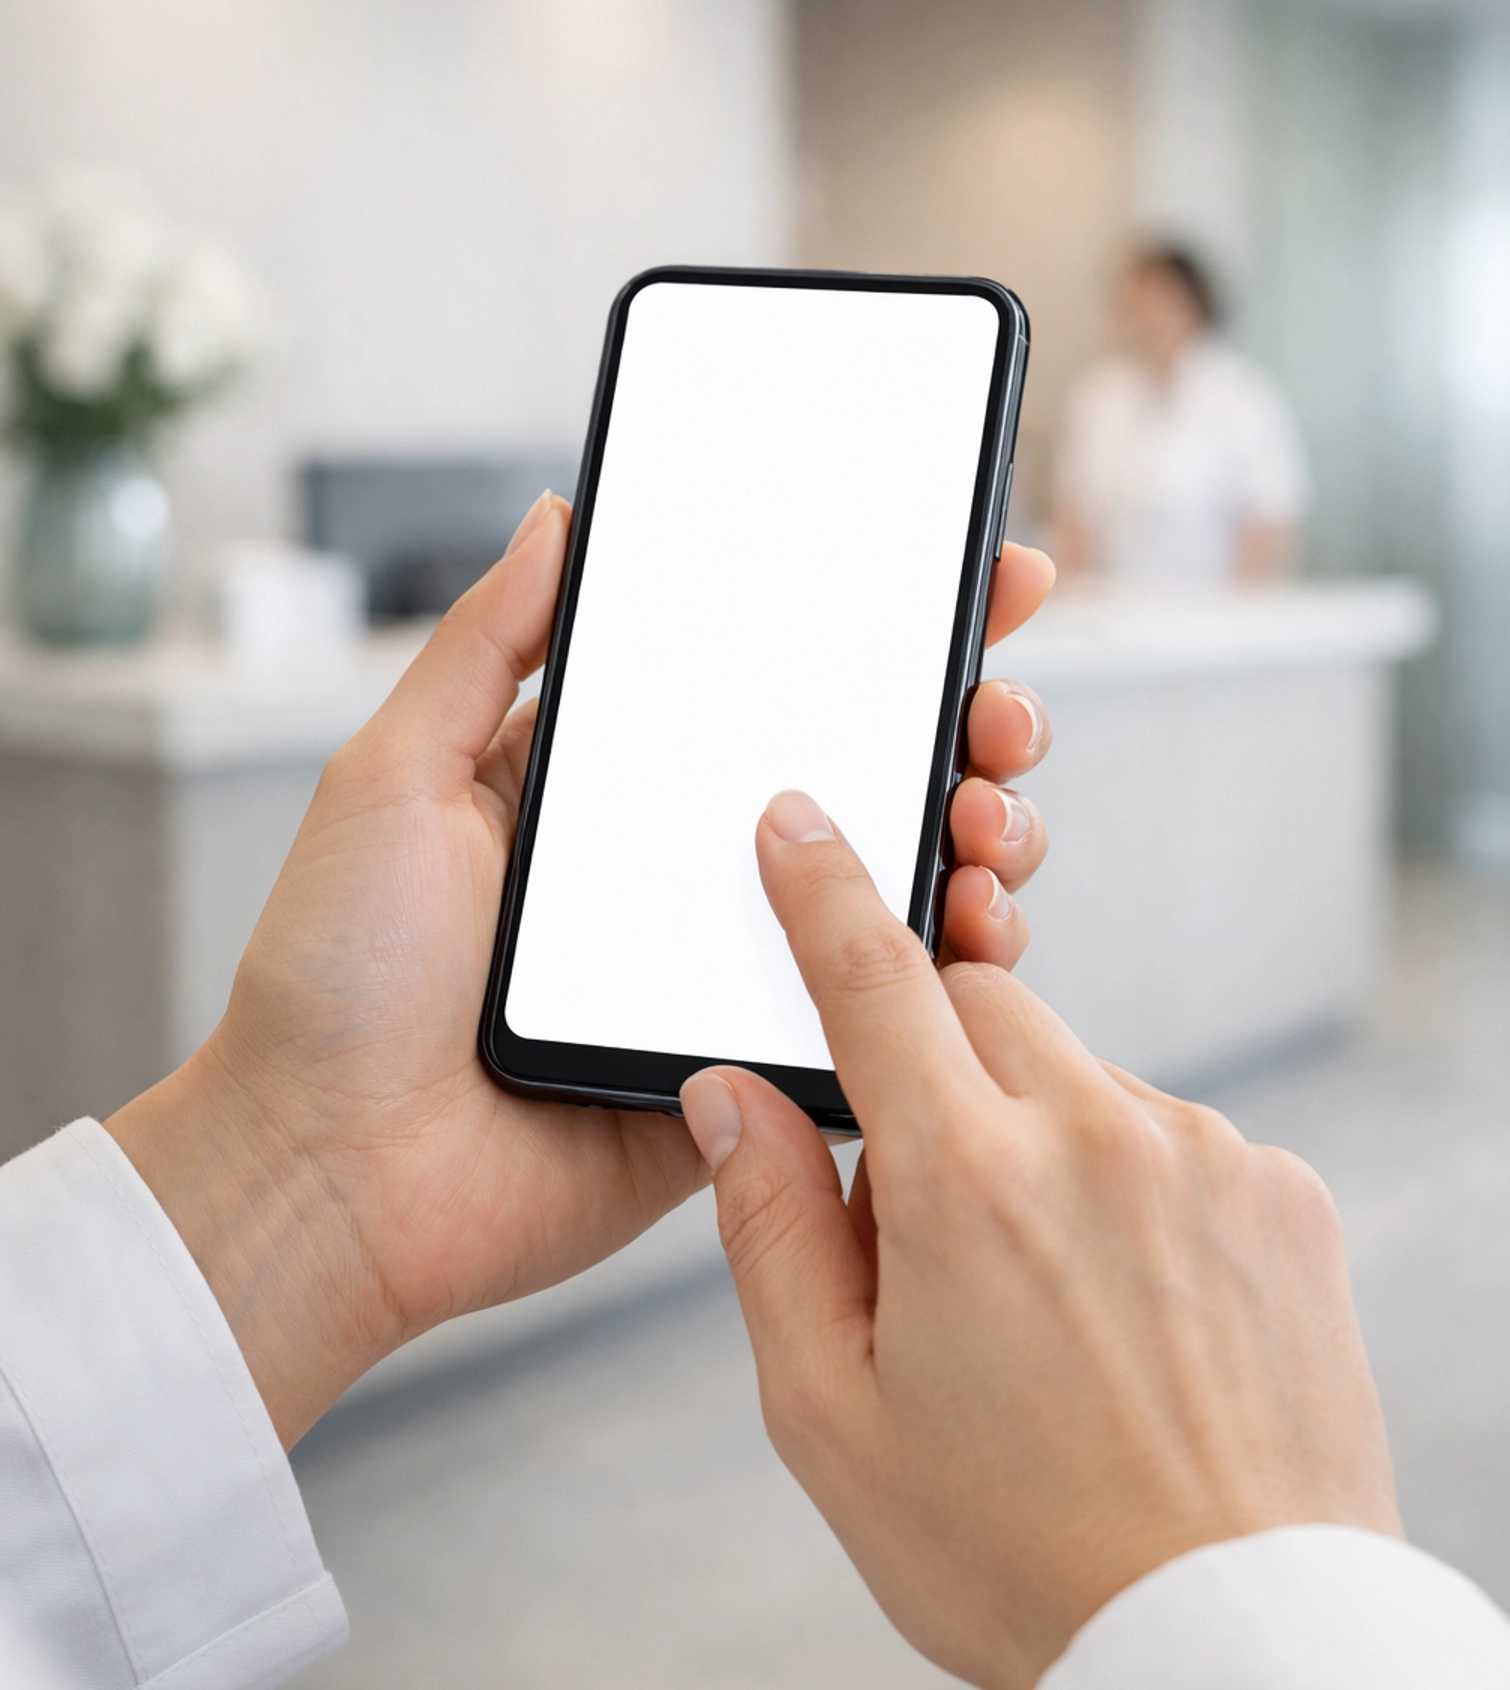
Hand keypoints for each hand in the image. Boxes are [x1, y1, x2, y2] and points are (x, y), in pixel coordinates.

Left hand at [106, 501, 1056, 1446]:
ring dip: (978, 838)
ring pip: (897, 889)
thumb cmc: (338, 976)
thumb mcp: (393, 776)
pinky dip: (949, 973)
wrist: (329, 1175)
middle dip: (967, 729)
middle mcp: (693, 868)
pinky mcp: (754, 1071)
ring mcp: (732, 970)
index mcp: (620, 787)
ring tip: (987, 822)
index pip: (774, 680)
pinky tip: (972, 931)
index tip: (977, 577)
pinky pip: (877, 1015)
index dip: (882, 629)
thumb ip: (482, 646)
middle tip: (999, 716)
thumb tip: (558, 514)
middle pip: (868, 777)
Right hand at [682, 801, 1400, 1689]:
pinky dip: (1131, 1183)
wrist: (1234, 1640)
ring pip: (1080, 1076)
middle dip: (935, 1063)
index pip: (872, 976)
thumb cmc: (1018, 1551)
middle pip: (983, 1009)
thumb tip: (730, 1100)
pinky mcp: (1285, 1192)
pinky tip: (1133, 1307)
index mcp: (968, 1182)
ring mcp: (1207, 1156)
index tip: (799, 819)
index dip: (822, 887)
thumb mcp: (831, 1415)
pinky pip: (1172, 1136)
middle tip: (927, 1205)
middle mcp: (1099, 1135)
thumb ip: (769, 1229)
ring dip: (1039, 1136)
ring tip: (1048, 1297)